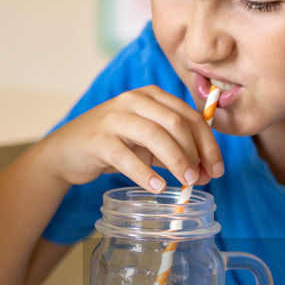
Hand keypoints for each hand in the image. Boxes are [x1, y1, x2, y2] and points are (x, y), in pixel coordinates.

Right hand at [43, 86, 224, 190]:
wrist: (68, 151)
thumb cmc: (114, 145)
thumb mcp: (148, 144)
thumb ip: (175, 153)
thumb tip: (205, 173)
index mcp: (151, 96)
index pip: (189, 115)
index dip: (208, 143)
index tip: (217, 169)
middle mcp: (134, 100)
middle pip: (175, 123)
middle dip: (195, 152)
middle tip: (202, 178)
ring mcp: (114, 117)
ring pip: (154, 135)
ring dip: (176, 160)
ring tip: (187, 183)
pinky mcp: (98, 139)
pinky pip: (126, 156)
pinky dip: (144, 173)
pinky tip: (157, 187)